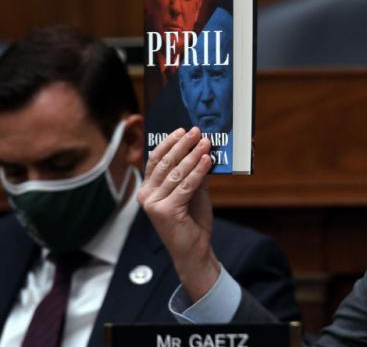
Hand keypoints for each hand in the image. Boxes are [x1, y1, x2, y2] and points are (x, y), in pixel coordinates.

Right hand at [137, 127, 219, 301]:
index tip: (182, 130)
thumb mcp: (193, 192)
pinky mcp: (166, 212)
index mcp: (147, 189)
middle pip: (164, 163)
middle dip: (182, 145)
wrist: (194, 250)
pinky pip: (185, 186)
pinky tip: (207, 160)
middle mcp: (146, 196)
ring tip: (206, 142)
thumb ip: (194, 173)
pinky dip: (198, 171)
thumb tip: (204, 149)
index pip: (155, 160)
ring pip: (176, 173)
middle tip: (196, 131)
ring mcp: (154, 204)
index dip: (168, 143)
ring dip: (192, 155)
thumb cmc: (192, 221)